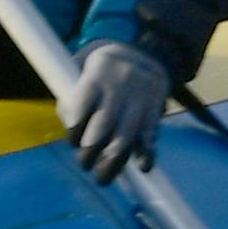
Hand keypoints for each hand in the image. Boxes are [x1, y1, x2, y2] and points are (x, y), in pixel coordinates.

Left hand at [60, 41, 167, 183]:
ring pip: (128, 131)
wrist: (140, 51)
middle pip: (105, 123)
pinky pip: (151, 131)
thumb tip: (72, 130)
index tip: (73, 143)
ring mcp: (140, 96)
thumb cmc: (98, 72)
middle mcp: (119, 86)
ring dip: (115, 158)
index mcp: (95, 76)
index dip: (77, 128)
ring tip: (103, 177)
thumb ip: (73, 100)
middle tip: (85, 166)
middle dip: (93, 149)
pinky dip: (147, 151)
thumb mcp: (80, 73)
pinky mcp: (156, 105)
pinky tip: (143, 167)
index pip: (83, 105)